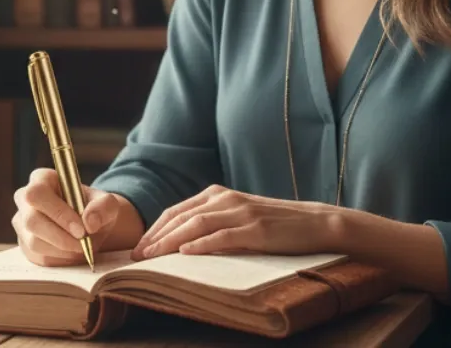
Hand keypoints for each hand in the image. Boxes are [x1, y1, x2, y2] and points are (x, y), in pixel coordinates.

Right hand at [12, 168, 129, 266]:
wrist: (91, 227)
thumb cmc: (95, 209)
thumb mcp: (108, 204)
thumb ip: (104, 207)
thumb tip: (89, 222)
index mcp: (42, 179)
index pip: (37, 194)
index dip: (58, 213)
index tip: (81, 229)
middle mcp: (24, 199)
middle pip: (32, 220)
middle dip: (61, 237)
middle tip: (84, 244)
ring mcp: (21, 223)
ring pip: (34, 242)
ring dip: (62, 250)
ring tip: (82, 248)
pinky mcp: (24, 244)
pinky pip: (37, 257)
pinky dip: (58, 260)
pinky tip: (73, 254)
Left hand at [132, 185, 336, 258]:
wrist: (314, 222)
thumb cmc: (274, 223)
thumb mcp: (239, 216)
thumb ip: (213, 221)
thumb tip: (180, 242)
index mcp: (218, 194)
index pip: (176, 210)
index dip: (154, 229)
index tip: (137, 247)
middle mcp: (226, 199)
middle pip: (181, 216)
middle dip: (155, 237)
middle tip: (136, 256)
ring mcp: (241, 212)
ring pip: (196, 225)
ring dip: (170, 241)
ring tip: (152, 257)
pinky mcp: (256, 229)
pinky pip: (223, 236)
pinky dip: (201, 244)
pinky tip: (186, 253)